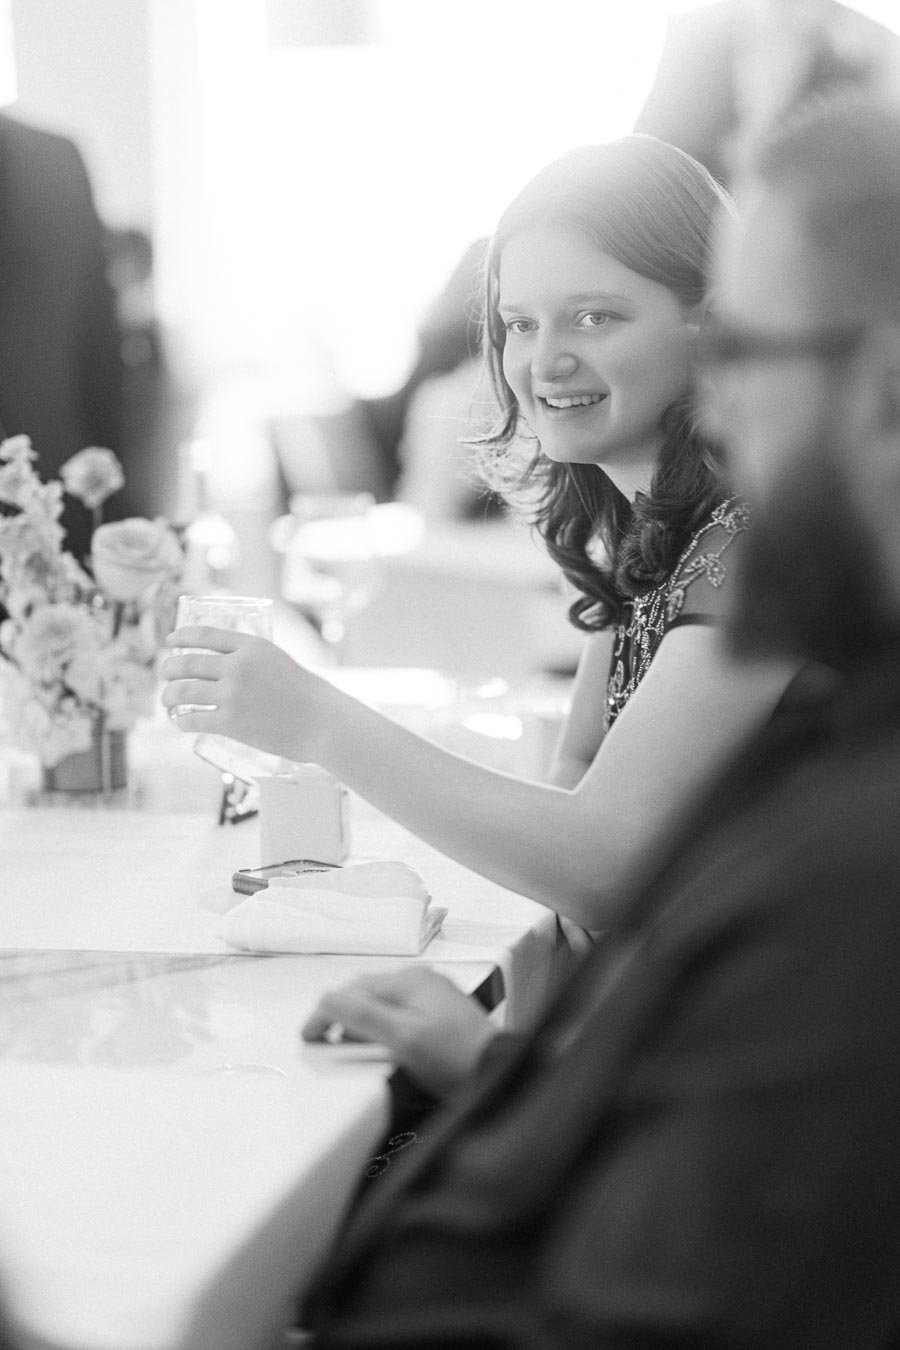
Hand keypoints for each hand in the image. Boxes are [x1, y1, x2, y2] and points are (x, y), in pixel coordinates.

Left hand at [160, 627, 328, 761]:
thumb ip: (250, 659)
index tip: (170, 641)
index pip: (205, 635)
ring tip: (167, 700)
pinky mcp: (230, 722)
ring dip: (169, 696)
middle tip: (166, 674)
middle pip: (186, 662)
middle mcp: (237, 666)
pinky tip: (180, 721)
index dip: (182, 637)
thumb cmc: (306, 694)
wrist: (322, 721)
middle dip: (169, 669)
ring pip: (183, 691)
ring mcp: (232, 695)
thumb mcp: (278, 661)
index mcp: (251, 646)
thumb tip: (221, 667)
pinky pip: (192, 718)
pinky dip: (181, 720)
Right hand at [301, 966, 496, 1098]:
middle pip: (366, 993)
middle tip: (321, 1041)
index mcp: (409, 980)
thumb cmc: (456, 1058)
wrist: (497, 1074)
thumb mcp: (403, 1039)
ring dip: (360, 1021)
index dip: (325, 1012)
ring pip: (382, 1003)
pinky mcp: (439, 1014)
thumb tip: (327, 1002)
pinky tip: (379, 1045)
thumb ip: (363, 1018)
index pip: (353, 989)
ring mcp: (432, 995)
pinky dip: (380, 1026)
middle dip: (340, 1014)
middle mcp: (421, 980)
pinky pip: (399, 1013)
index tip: (308, 1036)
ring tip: (346, 1045)